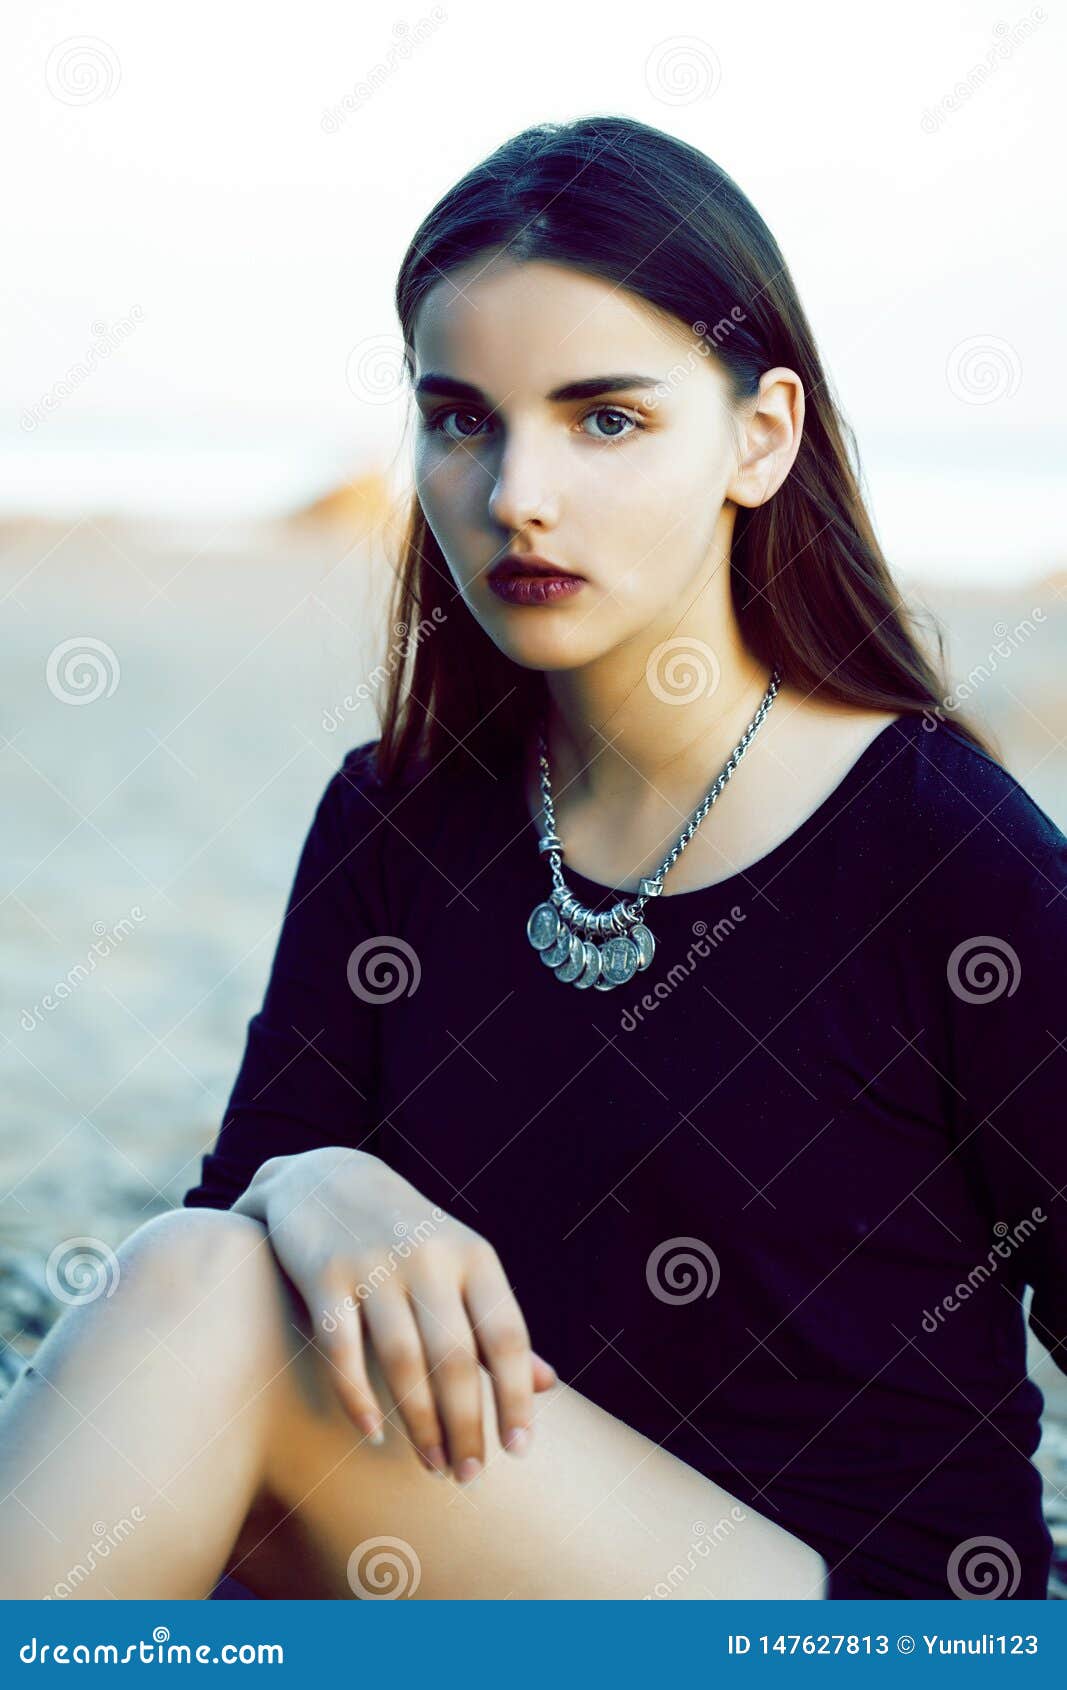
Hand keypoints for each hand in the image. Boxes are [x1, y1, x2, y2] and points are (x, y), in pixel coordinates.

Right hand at [233, 1147, 556, 1479]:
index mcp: (473, 1255)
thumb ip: (497, 1325)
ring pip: (402, 1360)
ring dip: (420, 1424)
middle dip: (467, 1426)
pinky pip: (342, 1351)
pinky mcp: (324, 1275)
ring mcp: (374, 1264)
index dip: (516, 1398)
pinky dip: (358, 1400)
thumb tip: (548, 1386)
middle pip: (456, 1359)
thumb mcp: (461, 1266)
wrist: (327, 1177)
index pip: (506, 1336)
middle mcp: (428, 1257)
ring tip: (434, 1466)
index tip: (519, 1450)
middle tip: (469, 1476)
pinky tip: (373, 1435)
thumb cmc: (409, 1237)